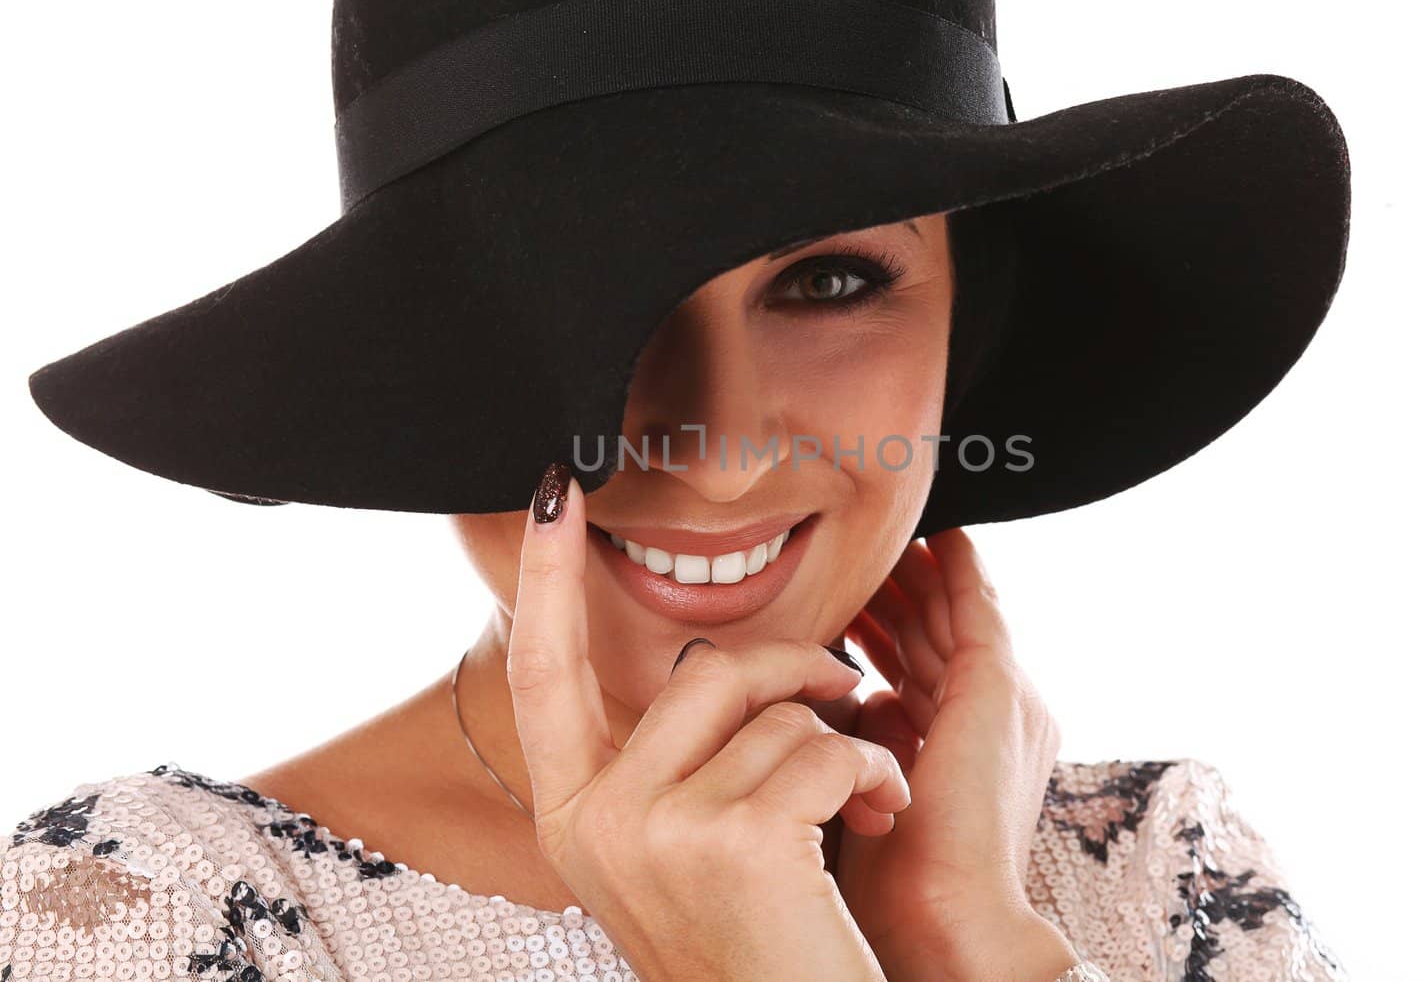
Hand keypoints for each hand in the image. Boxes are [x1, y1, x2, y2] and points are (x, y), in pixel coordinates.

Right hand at [506, 463, 909, 981]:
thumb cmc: (758, 941)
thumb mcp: (681, 850)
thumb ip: (670, 761)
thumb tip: (698, 655)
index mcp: (572, 820)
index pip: (542, 674)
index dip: (544, 580)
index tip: (553, 494)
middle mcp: (597, 824)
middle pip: (696, 668)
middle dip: (793, 668)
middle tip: (845, 693)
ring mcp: (657, 831)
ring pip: (773, 710)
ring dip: (844, 740)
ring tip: (863, 800)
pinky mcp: (734, 840)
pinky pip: (823, 748)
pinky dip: (874, 774)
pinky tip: (878, 818)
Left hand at [835, 529, 1080, 980]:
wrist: (944, 913)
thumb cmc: (898, 877)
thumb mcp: (872, 787)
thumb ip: (865, 739)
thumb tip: (841, 702)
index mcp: (964, 746)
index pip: (917, 667)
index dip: (880, 628)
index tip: (843, 600)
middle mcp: (993, 717)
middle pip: (934, 632)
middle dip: (894, 592)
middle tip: (858, 551)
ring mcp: (1002, 697)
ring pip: (950, 611)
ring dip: (915, 572)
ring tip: (882, 533)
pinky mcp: (998, 684)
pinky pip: (978, 604)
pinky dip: (958, 567)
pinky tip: (939, 533)